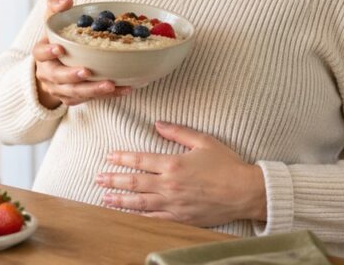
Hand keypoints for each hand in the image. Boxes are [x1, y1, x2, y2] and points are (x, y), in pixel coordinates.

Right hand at [33, 0, 132, 108]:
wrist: (53, 67)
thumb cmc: (57, 40)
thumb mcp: (53, 22)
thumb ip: (56, 7)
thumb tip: (67, 1)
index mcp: (41, 55)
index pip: (40, 53)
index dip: (48, 52)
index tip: (59, 48)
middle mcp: (48, 74)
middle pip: (58, 77)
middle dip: (72, 75)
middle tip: (87, 71)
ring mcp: (60, 89)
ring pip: (75, 93)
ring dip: (93, 90)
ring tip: (110, 85)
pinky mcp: (74, 98)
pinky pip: (90, 99)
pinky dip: (107, 96)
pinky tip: (123, 89)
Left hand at [96, 121, 266, 226]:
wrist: (245, 192)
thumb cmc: (227, 165)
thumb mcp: (204, 141)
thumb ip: (179, 132)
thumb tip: (158, 124)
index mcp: (174, 164)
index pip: (141, 160)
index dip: (122, 158)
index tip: (109, 157)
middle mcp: (170, 185)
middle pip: (134, 183)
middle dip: (114, 180)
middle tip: (98, 178)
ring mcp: (174, 205)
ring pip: (140, 203)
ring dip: (120, 200)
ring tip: (105, 197)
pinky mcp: (181, 219)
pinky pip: (154, 219)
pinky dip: (139, 218)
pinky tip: (129, 216)